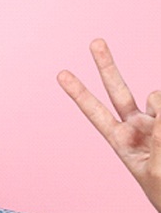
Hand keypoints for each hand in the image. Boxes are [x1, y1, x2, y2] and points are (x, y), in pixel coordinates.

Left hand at [57, 39, 160, 212]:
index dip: (79, 94)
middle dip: (107, 65)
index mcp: (120, 140)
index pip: (95, 112)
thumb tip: (159, 102)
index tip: (62, 74)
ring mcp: (157, 121)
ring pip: (157, 97)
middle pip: (117, 90)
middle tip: (95, 41)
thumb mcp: (155, 170)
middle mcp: (136, 126)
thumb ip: (159, 137)